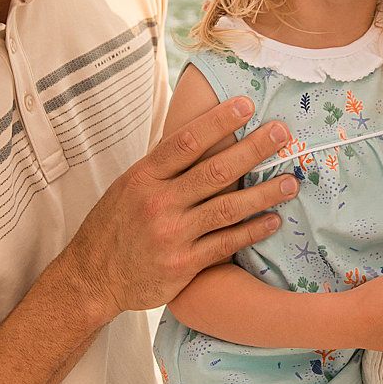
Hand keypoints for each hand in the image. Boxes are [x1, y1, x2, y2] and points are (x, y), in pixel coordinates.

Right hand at [60, 96, 298, 321]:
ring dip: (263, 193)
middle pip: (214, 171)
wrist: (92, 277)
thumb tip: (200, 134)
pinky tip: (273, 220)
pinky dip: (252, 231)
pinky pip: (225, 244)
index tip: (246, 105)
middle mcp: (159, 203)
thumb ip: (163, 166)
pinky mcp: (183, 265)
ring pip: (227, 208)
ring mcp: (172, 235)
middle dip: (252, 150)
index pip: (185, 142)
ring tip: (291, 182)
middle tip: (282, 134)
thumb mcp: (129, 186)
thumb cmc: (114, 225)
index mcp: (144, 177)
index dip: (217, 121)